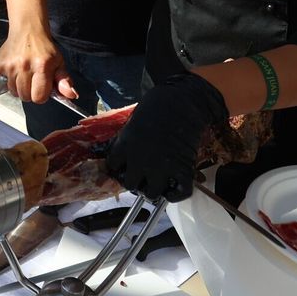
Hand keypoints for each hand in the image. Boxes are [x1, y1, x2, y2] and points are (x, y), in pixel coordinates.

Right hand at [0, 24, 76, 103]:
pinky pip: (3, 83)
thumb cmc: (44, 47)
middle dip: (30, 92)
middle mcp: (24, 66)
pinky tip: (15, 70)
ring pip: (13, 91)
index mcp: (42, 66)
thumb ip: (64, 80)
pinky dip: (8, 80)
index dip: (41, 95)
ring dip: (18, 87)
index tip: (42, 88)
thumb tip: (71, 95)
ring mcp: (10, 66)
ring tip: (24, 74)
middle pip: (25, 96)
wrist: (27, 30)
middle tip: (33, 80)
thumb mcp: (59, 62)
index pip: (38, 97)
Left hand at [98, 74, 227, 201]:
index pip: (113, 166)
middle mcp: (140, 160)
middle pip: (130, 185)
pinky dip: (177, 195)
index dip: (118, 167)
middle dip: (135, 182)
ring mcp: (161, 168)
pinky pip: (179, 193)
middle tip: (141, 177)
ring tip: (156, 184)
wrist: (183, 100)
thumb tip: (127, 148)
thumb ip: (129, 138)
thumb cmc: (158, 102)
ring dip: (153, 190)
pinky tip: (173, 190)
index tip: (123, 166)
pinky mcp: (183, 169)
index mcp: (125, 145)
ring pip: (151, 194)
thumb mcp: (134, 119)